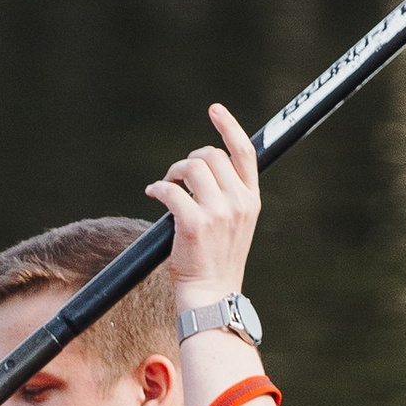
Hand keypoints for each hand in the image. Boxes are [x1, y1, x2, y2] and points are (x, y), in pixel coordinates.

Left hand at [149, 99, 259, 309]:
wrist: (211, 296)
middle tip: (176, 177)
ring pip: (190, 167)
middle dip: (188, 161)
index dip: (230, 126)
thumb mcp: (235, 224)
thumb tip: (203, 166)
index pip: (245, 153)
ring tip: (166, 187)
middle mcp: (239, 203)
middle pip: (210, 155)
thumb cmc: (217, 261)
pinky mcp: (194, 223)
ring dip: (172, 173)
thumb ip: (227, 196)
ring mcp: (219, 213)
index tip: (215, 109)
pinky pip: (170, 190)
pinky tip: (153, 194)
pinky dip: (157, 188)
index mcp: (251, 201)